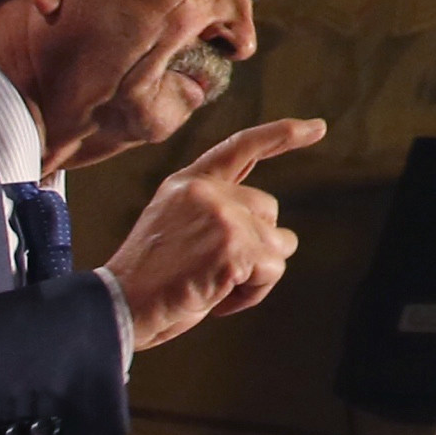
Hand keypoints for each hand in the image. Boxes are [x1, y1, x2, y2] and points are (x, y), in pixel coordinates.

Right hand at [104, 116, 324, 347]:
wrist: (119, 307)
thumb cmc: (149, 279)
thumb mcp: (177, 226)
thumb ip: (216, 211)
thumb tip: (270, 227)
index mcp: (189, 182)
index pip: (242, 147)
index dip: (281, 135)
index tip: (316, 127)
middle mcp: (207, 191)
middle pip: (269, 212)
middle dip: (255, 245)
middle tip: (212, 271)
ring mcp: (223, 216)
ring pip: (278, 244)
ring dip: (255, 273)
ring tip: (212, 285)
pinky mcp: (234, 247)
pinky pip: (272, 271)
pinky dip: (252, 293)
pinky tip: (216, 297)